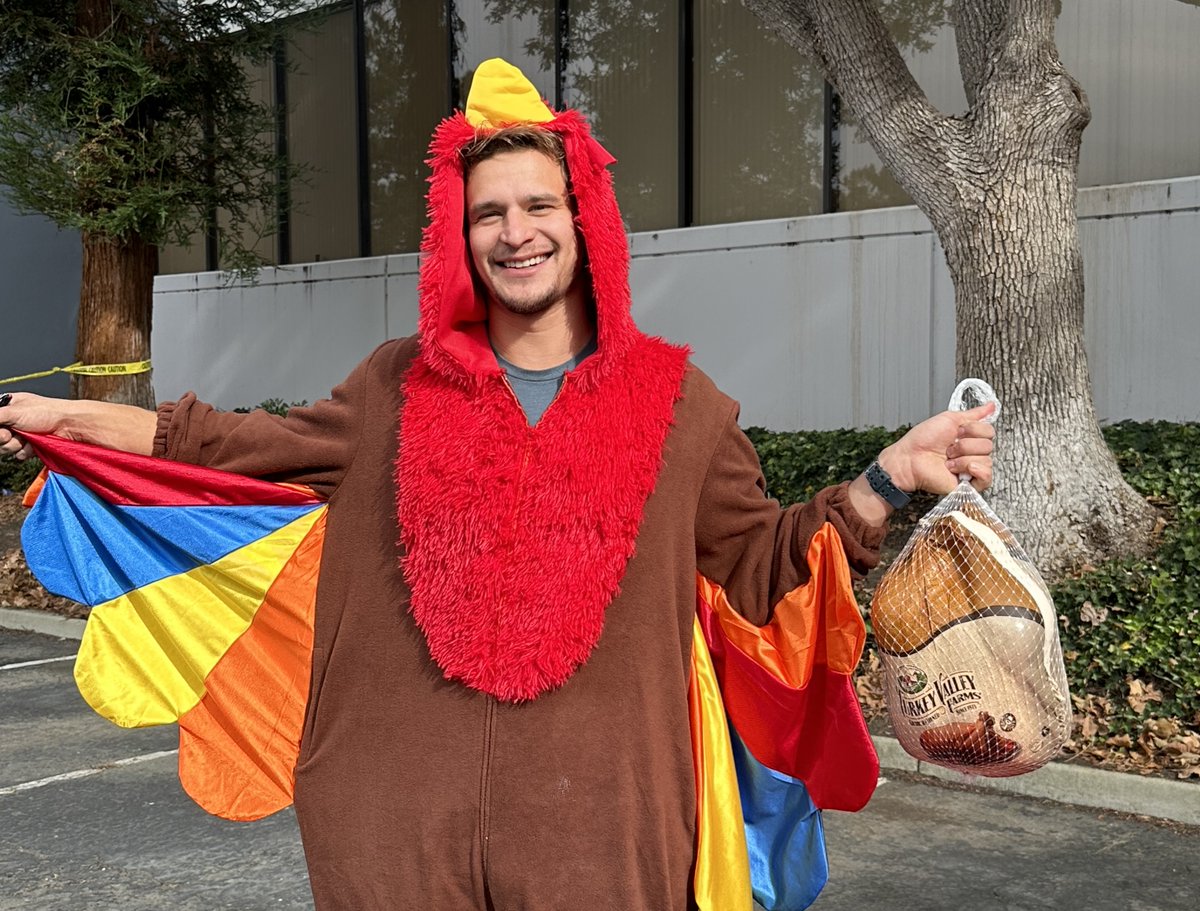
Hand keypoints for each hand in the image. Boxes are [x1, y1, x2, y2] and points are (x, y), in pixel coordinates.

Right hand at [0, 392, 69, 459]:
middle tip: (10, 434)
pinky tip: (33, 445)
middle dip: (1, 438)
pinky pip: (17, 455)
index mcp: (7, 408)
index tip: (2, 431)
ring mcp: (21, 435)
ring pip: (4, 448)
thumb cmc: (46, 412)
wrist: (69, 426)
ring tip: (25, 438)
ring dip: (13, 445)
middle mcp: (12, 421)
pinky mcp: (30, 447)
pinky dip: (24, 452)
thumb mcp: (12, 411)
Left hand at [878, 402, 995, 494]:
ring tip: (948, 460)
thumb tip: (990, 406)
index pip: (989, 431)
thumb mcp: (949, 418)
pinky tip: (958, 468)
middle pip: (988, 445)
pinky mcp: (969, 484)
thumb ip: (973, 414)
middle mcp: (972, 452)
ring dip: (963, 457)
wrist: (910, 459)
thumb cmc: (922, 440)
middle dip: (965, 444)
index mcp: (969, 437)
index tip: (956, 431)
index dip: (972, 429)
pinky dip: (973, 469)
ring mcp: (971, 468)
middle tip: (949, 447)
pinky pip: (987, 477)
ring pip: (986, 459)